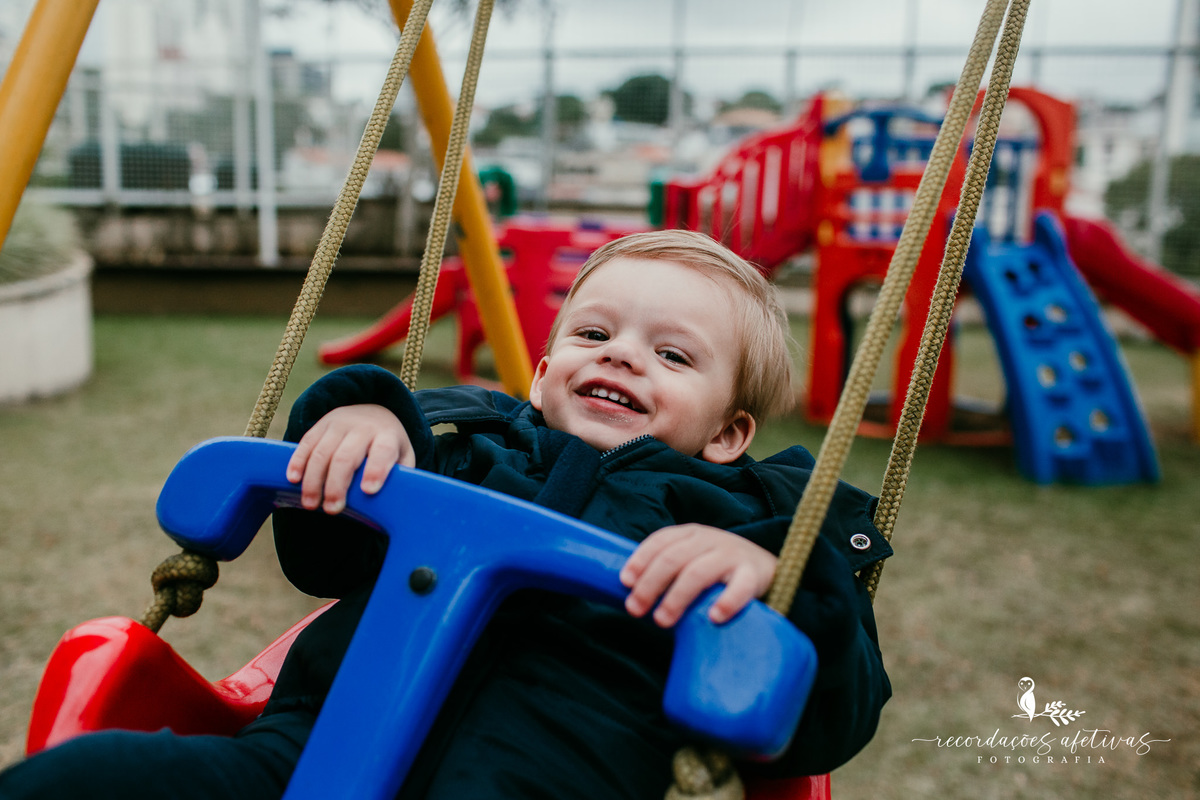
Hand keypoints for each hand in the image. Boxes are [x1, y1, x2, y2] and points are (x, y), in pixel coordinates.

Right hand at [285, 404, 414, 514]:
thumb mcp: (403, 456)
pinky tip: (293, 480)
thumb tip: (397, 504)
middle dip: (337, 484)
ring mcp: (339, 424)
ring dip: (314, 480)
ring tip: (311, 504)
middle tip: (332, 509)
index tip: (369, 490)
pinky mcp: (320, 425)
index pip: (382, 451)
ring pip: (322, 452)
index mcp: (387, 436)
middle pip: (346, 456)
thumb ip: (402, 477)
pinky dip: (298, 462)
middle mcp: (362, 428)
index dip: (376, 470)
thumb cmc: (389, 445)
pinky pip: (306, 443)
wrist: (373, 411)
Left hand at [619, 524, 776, 627]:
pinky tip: (714, 617)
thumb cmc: (718, 569)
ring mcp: (732, 555)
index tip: (625, 582)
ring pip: (698, 572)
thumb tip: (631, 594)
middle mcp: (710, 539)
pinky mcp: (753, 574)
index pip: (661, 540)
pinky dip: (727, 601)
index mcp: (691, 533)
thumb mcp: (693, 558)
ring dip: (676, 597)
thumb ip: (669, 569)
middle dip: (650, 584)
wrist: (767, 568)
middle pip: (673, 558)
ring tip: (662, 620)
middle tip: (635, 609)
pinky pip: (740, 587)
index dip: (640, 559)